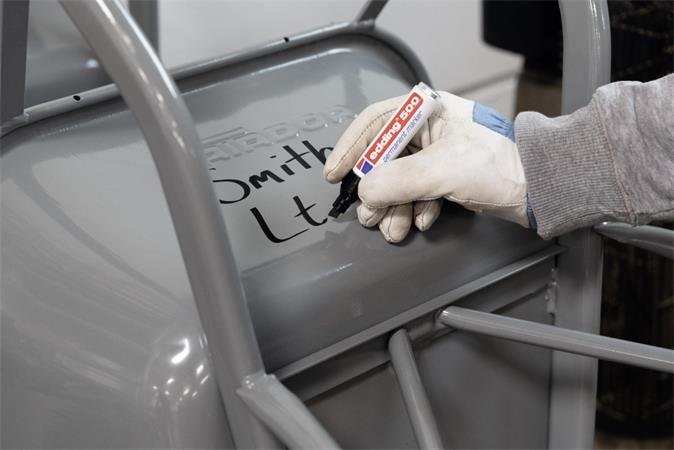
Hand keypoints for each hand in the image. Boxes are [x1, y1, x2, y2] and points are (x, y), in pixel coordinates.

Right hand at [324, 91, 530, 242]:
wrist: (542, 187)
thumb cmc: (501, 165)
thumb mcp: (441, 170)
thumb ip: (396, 181)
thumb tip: (365, 193)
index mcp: (426, 111)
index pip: (373, 124)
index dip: (349, 149)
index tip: (334, 175)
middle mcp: (429, 130)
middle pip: (384, 159)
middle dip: (376, 192)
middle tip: (369, 216)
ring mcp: (438, 154)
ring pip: (400, 181)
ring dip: (394, 208)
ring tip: (394, 229)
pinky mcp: (448, 176)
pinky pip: (418, 192)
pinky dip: (416, 209)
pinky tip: (424, 220)